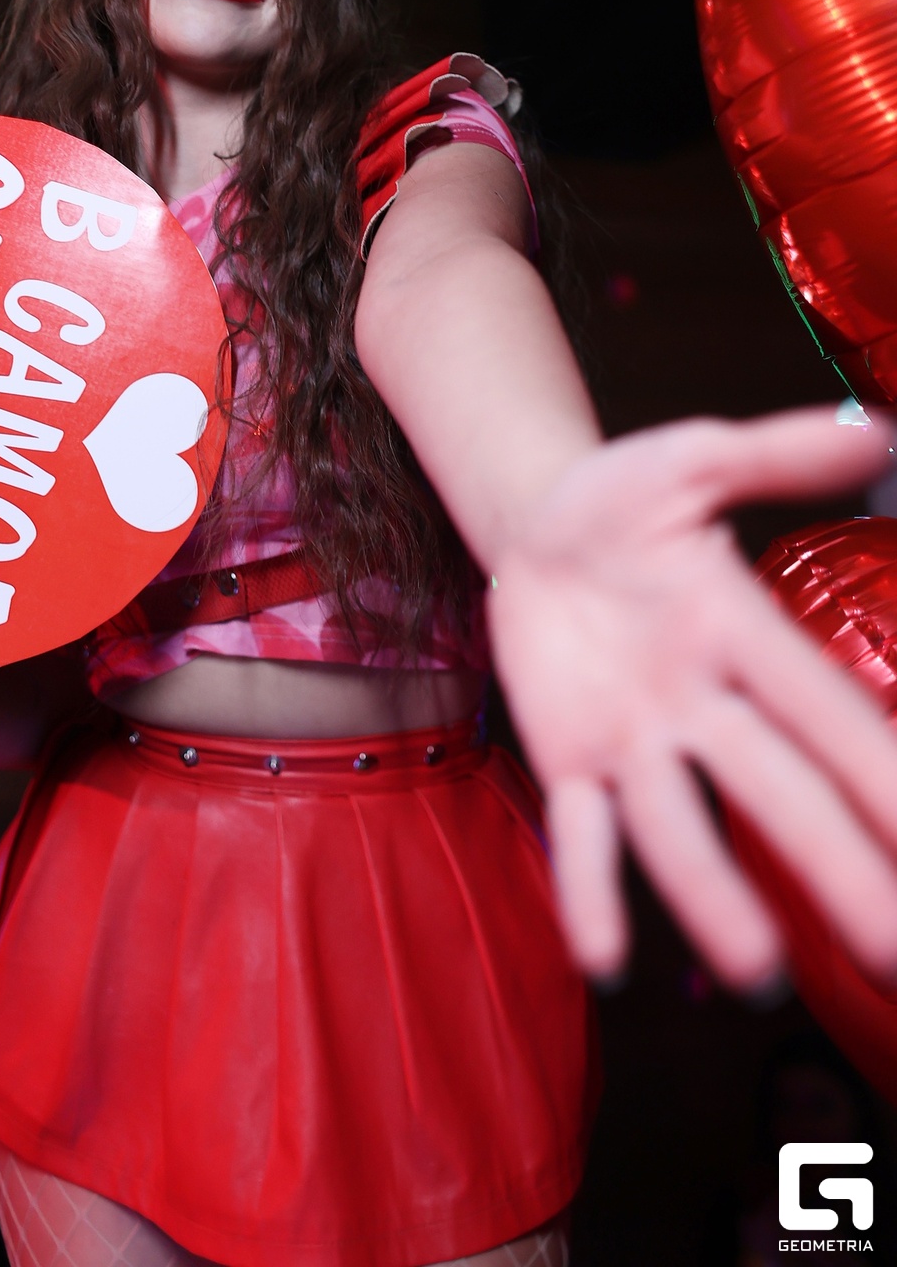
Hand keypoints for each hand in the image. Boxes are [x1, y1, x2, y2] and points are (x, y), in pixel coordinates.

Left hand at [487, 407, 896, 991]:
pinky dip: (588, 889)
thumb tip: (880, 433)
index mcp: (743, 633)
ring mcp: (635, 739)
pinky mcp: (568, 757)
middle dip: (835, 867)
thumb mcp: (696, 456)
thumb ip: (778, 454)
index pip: (826, 712)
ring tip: (753, 968)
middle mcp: (703, 704)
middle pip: (777, 791)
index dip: (879, 773)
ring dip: (710, 894)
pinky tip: (603, 959)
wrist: (539, 523)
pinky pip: (580, 831)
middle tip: (893, 955)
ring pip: (678, 824)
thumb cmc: (631, 498)